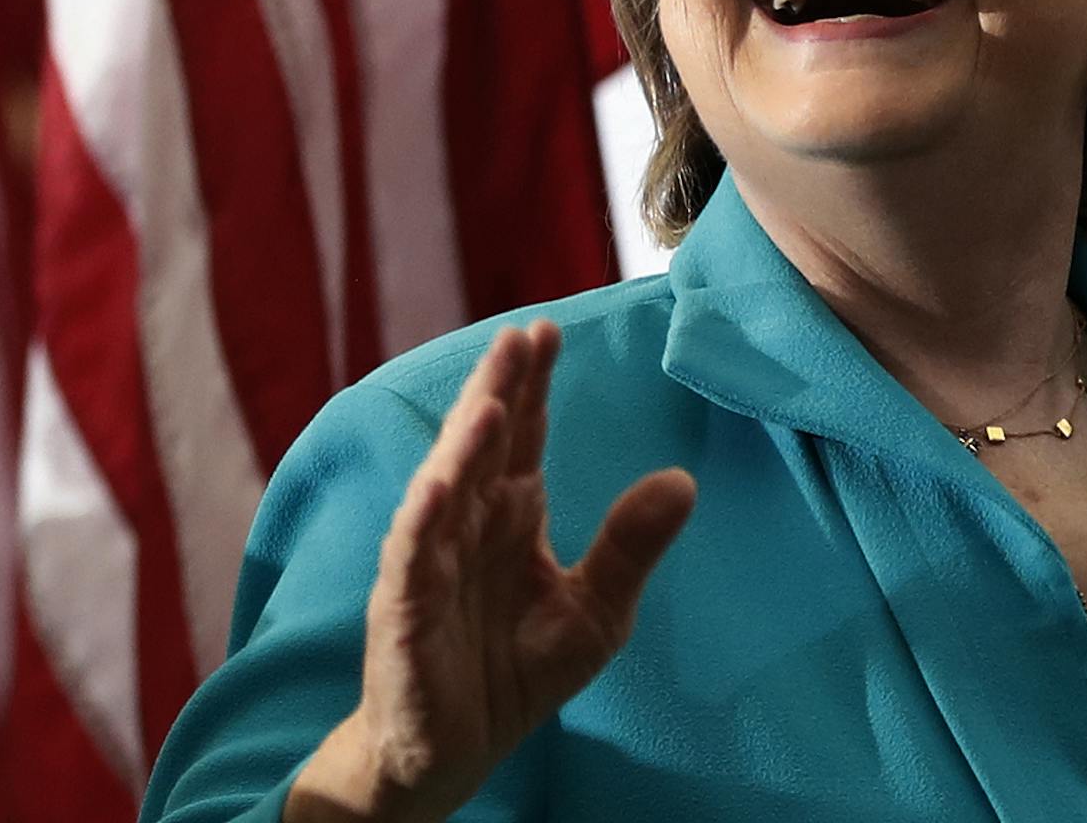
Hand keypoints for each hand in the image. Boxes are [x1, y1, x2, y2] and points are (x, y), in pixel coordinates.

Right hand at [289, 321, 696, 821]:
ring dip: (462, 447)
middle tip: (518, 336)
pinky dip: (421, 521)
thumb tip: (682, 479)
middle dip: (497, 391)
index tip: (548, 330)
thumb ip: (629, 546)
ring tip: (488, 401)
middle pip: (480, 446)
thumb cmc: (512, 674)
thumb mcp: (594, 613)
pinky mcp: (404, 611)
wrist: (451, 755)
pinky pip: (412, 558)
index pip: (522, 436)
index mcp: (508, 516)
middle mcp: (465, 526)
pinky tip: (436, 488)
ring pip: (444, 490)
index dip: (532, 386)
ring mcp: (430, 564)